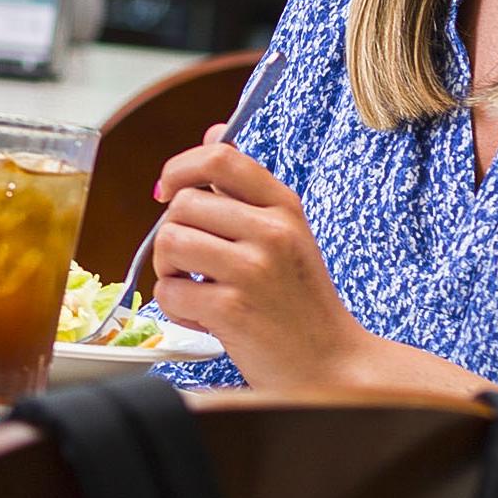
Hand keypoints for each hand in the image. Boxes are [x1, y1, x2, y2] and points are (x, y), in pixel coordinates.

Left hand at [147, 129, 372, 393]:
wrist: (330, 365)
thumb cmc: (299, 300)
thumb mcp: (285, 233)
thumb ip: (244, 189)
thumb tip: (211, 132)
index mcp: (284, 206)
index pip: (220, 158)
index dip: (180, 168)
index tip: (168, 191)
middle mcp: (272, 231)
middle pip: (182, 205)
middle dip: (172, 234)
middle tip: (192, 263)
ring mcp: (253, 270)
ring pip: (168, 242)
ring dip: (169, 270)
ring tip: (196, 287)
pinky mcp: (232, 309)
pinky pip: (169, 291)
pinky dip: (176, 307)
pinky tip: (205, 316)